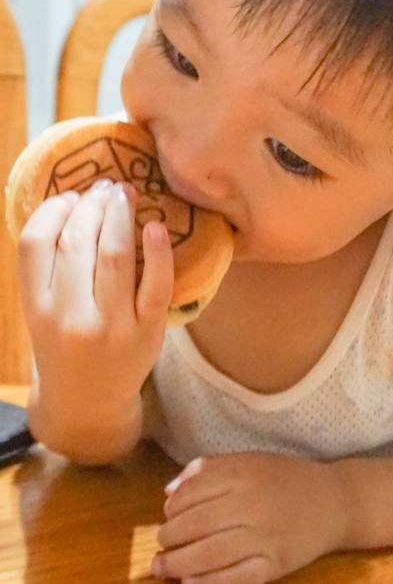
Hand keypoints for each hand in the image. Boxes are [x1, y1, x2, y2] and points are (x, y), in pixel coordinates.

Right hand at [18, 181, 173, 434]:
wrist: (89, 403)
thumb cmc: (63, 345)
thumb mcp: (41, 311)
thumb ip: (48, 267)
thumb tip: (75, 201)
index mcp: (37, 309)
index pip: (35, 244)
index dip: (53, 210)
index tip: (70, 196)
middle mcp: (70, 318)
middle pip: (77, 243)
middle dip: (91, 205)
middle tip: (104, 187)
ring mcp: (112, 327)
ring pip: (114, 257)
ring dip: (120, 215)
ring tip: (124, 194)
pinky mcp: (149, 332)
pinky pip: (156, 285)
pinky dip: (158, 253)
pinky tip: (156, 227)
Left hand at [152, 452, 346, 583]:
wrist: (333, 502)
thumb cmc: (286, 478)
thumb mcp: (250, 461)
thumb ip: (209, 469)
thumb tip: (169, 491)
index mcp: (243, 472)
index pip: (192, 492)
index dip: (171, 508)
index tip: (166, 516)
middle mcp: (252, 503)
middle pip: (196, 524)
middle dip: (169, 538)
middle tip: (160, 544)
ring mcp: (263, 536)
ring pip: (209, 554)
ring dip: (178, 564)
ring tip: (163, 567)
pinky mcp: (274, 564)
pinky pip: (234, 578)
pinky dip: (207, 583)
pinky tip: (190, 582)